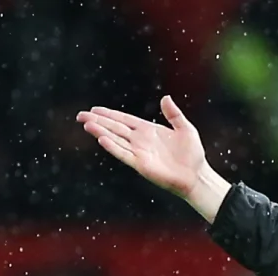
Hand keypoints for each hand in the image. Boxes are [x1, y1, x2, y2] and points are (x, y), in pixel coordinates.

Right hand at [77, 96, 230, 222]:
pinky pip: (124, 154)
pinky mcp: (141, 164)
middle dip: (98, 121)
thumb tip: (165, 97)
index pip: (124, 119)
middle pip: (115, 128)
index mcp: (148, 130)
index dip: (109, 114)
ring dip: (101, 132)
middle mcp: (140, 141)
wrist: (196, 175)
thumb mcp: (185, 128)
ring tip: (87, 124)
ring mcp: (139, 152)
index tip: (94, 109)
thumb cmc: (192, 154)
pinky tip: (102, 139)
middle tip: (81, 115)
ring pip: (115, 139)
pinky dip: (113, 147)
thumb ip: (174, 114)